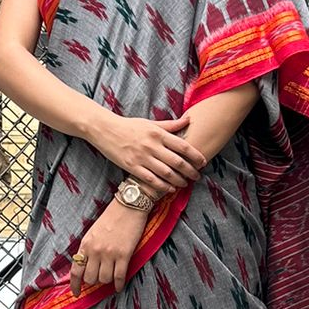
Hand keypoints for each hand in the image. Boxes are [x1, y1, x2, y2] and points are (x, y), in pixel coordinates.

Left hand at [70, 202, 149, 296]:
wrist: (128, 206)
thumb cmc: (111, 218)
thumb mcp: (92, 233)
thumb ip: (88, 249)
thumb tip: (86, 267)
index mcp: (85, 244)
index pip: (76, 270)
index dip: (75, 285)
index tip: (76, 293)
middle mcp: (95, 250)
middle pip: (90, 278)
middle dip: (94, 281)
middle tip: (100, 278)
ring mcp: (109, 253)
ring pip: (104, 279)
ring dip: (107, 282)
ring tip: (111, 277)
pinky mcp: (124, 254)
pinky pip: (119, 276)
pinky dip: (118, 284)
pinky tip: (119, 286)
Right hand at [90, 110, 206, 194]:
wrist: (105, 129)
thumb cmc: (129, 125)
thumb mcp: (150, 122)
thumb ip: (170, 124)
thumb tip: (189, 119)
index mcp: (158, 133)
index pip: (183, 146)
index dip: (195, 156)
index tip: (203, 162)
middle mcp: (152, 145)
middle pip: (177, 162)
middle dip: (190, 171)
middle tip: (197, 176)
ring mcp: (142, 157)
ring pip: (166, 173)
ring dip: (179, 180)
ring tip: (185, 183)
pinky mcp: (132, 167)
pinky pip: (151, 179)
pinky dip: (162, 186)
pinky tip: (170, 189)